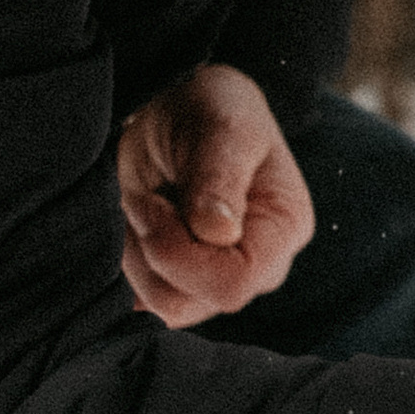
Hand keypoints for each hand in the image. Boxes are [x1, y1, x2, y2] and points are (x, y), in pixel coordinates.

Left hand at [117, 63, 316, 327]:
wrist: (182, 107)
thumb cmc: (213, 108)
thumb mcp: (222, 126)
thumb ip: (220, 176)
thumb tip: (219, 233)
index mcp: (283, 229)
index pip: (235, 281)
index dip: (181, 252)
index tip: (155, 202)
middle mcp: (261, 265)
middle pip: (197, 300)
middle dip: (154, 248)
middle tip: (146, 197)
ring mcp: (222, 278)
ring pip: (167, 306)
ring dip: (137, 256)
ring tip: (143, 204)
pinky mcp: (188, 282)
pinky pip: (149, 301)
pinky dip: (131, 264)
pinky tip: (139, 223)